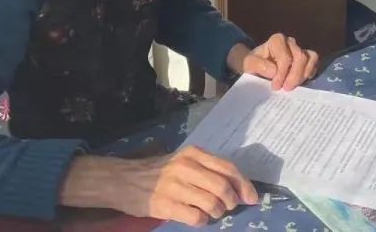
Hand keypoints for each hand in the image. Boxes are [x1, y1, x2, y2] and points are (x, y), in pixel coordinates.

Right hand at [61, 147, 257, 225]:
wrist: (123, 180)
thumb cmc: (158, 171)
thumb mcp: (183, 161)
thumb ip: (207, 169)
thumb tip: (236, 187)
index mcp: (193, 154)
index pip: (227, 168)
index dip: (244, 184)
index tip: (252, 198)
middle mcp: (186, 167)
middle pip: (223, 187)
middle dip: (231, 201)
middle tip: (228, 207)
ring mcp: (175, 186)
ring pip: (212, 203)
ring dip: (217, 212)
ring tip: (211, 213)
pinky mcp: (166, 205)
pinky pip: (196, 217)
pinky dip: (202, 221)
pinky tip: (197, 218)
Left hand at [228, 33, 318, 90]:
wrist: (256, 65)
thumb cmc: (252, 63)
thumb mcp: (247, 64)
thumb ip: (257, 65)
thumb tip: (274, 71)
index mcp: (277, 40)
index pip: (285, 57)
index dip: (282, 73)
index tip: (275, 86)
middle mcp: (290, 42)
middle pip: (300, 57)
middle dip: (294, 75)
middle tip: (286, 89)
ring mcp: (299, 49)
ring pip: (310, 58)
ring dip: (303, 74)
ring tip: (294, 86)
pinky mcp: (305, 57)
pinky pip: (314, 61)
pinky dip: (310, 72)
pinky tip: (301, 82)